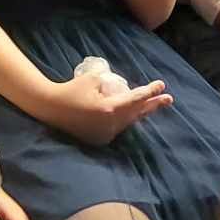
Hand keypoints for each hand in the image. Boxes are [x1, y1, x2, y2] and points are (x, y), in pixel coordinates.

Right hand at [44, 71, 172, 145]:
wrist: (50, 108)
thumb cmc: (70, 90)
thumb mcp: (91, 79)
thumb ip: (108, 83)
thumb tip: (118, 87)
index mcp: (109, 109)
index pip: (135, 99)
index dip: (149, 91)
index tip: (161, 85)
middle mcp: (111, 124)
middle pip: (137, 113)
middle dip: (153, 105)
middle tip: (169, 98)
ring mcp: (106, 134)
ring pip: (128, 121)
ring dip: (140, 112)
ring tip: (153, 104)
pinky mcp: (100, 140)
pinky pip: (117, 127)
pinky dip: (124, 119)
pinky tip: (129, 113)